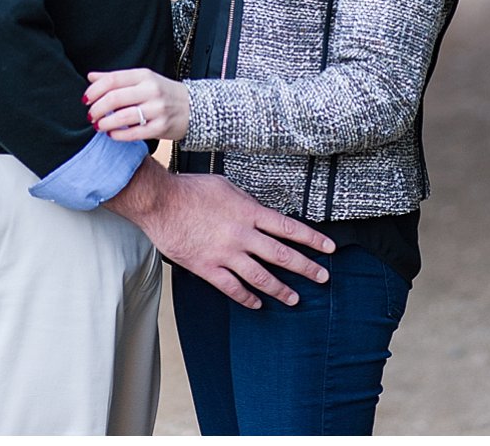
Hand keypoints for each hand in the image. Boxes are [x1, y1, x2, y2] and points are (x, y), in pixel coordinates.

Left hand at [86, 67, 189, 142]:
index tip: (85, 100)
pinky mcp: (160, 127)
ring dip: (105, 123)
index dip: (94, 90)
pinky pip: (134, 133)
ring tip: (98, 126)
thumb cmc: (162, 92)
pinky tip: (112, 134)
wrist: (193, 108)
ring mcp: (157, 109)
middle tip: (90, 116)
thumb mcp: (142, 79)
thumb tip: (90, 77)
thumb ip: (116, 78)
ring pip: (122, 117)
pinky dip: (118, 135)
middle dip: (97, 109)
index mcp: (144, 75)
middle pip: (114, 98)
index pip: (112, 80)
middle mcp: (151, 90)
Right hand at [104, 157, 334, 310]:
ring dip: (280, 289)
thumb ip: (246, 202)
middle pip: (281, 255)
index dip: (312, 239)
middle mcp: (242, 235)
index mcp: (249, 212)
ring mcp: (225, 254)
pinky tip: (257, 304)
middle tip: (322, 278)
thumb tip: (260, 212)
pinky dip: (247, 298)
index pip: (288, 228)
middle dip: (306, 268)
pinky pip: (232, 288)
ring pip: (260, 277)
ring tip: (295, 299)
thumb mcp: (226, 186)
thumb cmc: (191, 189)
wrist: (161, 202)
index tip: (329, 248)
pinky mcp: (207, 268)